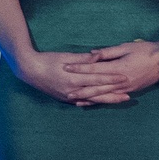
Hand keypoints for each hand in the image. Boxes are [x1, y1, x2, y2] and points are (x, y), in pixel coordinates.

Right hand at [15, 49, 130, 106]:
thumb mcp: (66, 56)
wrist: (29, 70)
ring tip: (121, 99)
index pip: (98, 79)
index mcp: (74, 78)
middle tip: (129, 93)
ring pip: (93, 99)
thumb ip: (83, 59)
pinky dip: (95, 102)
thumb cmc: (47, 60)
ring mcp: (69, 96)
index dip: (112, 79)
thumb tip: (98, 57)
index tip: (124, 78)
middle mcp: (73, 90)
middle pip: (98, 92)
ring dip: (108, 100)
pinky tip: (103, 102)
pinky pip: (84, 102)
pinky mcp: (66, 98)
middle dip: (114, 93)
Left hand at [67, 40, 158, 102]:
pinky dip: (100, 100)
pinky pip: (112, 98)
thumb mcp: (126, 47)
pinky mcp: (129, 91)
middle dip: (80, 89)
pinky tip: (91, 103)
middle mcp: (121, 82)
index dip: (80, 68)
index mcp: (119, 69)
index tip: (66, 67)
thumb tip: (91, 55)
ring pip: (103, 95)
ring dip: (89, 98)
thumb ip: (108, 52)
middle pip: (97, 86)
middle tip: (65, 91)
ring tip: (75, 100)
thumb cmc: (146, 50)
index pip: (95, 69)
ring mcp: (126, 88)